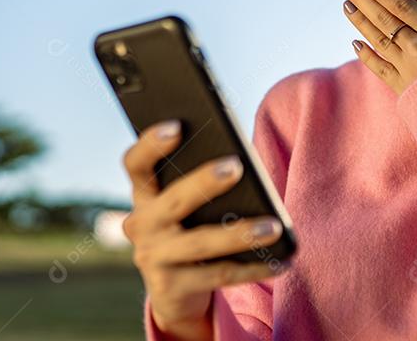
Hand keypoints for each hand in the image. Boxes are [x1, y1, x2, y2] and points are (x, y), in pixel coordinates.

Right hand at [122, 122, 290, 336]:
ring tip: (275, 227)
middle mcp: (141, 225)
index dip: (151, 144)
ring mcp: (152, 257)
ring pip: (200, 243)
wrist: (175, 290)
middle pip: (173, 199)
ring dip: (240, 233)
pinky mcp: (170, 288)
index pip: (136, 164)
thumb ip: (202, 184)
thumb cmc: (191, 228)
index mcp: (145, 195)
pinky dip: (253, 268)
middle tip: (237, 166)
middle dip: (204, 181)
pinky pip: (218, 275)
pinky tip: (280, 262)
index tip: (176, 126)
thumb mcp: (189, 205)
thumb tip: (242, 164)